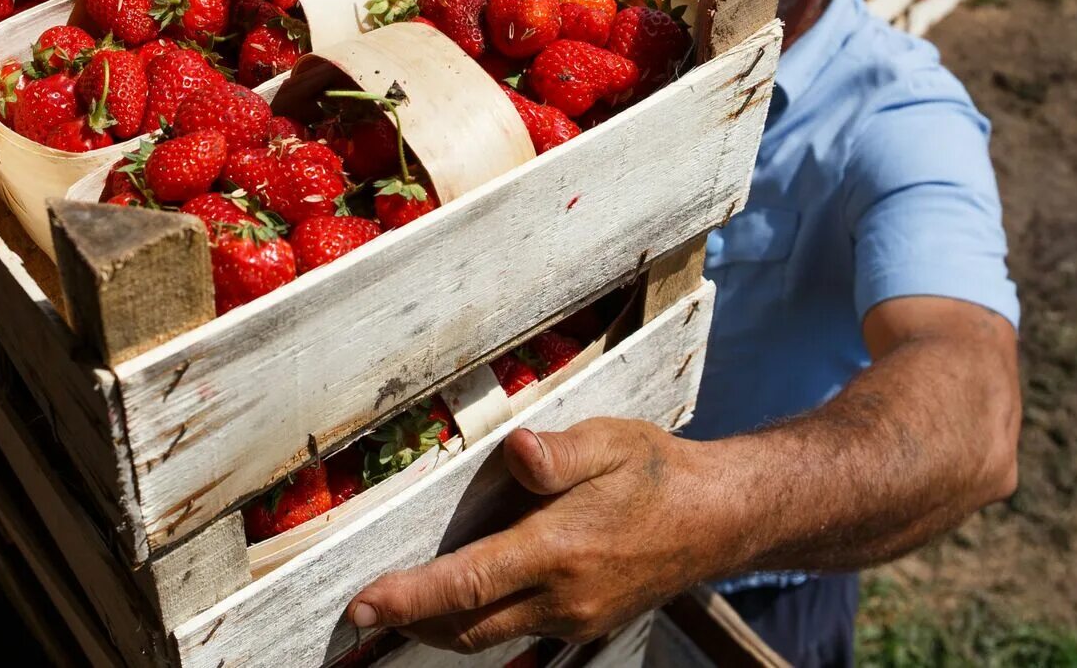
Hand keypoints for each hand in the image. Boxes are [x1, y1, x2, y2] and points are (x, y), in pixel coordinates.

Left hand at [347, 418, 730, 651]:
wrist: (715, 519)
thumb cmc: (655, 472)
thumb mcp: (610, 442)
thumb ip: (559, 453)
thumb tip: (517, 452)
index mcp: (559, 549)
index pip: (466, 584)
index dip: (407, 598)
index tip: (361, 605)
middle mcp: (563, 597)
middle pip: (465, 626)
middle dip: (410, 621)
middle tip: (365, 609)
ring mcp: (574, 618)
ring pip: (489, 635)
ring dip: (442, 625)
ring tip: (402, 607)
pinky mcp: (585, 624)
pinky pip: (517, 631)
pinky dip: (481, 621)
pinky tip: (468, 598)